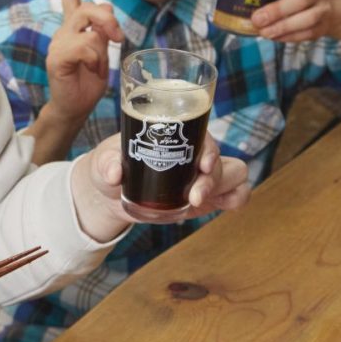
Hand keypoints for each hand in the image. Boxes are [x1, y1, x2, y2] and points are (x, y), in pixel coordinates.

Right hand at [26, 0, 123, 163]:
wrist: (73, 109)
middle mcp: (62, 34)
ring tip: (100, 66)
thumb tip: (109, 8)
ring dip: (102, 48)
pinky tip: (93, 71)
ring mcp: (58, 45)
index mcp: (72, 30)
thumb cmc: (87, 85)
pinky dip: (96, 59)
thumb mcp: (102, 53)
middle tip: (118, 38)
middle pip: (87, 9)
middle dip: (107, 19)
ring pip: (89, 29)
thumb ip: (102, 31)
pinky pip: (85, 46)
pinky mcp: (57, 59)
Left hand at [71, 133, 250, 241]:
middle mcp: (194, 153)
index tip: (202, 164)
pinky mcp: (206, 196)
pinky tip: (225, 206)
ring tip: (197, 201)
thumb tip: (115, 173)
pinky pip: (234, 194)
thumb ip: (107, 164)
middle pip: (220, 158)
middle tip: (193, 196)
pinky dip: (236, 198)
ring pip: (234, 173)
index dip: (207, 148)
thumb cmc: (110, 165)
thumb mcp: (103, 161)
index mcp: (174, 136)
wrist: (111, 195)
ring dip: (224, 188)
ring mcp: (202, 175)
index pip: (201, 135)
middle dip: (213, 177)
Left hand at [253, 0, 340, 48]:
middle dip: (277, 10)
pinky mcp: (321, 26)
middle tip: (257, 18)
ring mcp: (323, 8)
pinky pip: (307, 33)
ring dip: (282, 27)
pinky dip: (288, 36)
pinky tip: (273, 36)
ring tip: (263, 31)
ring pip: (307, 18)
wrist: (321, 4)